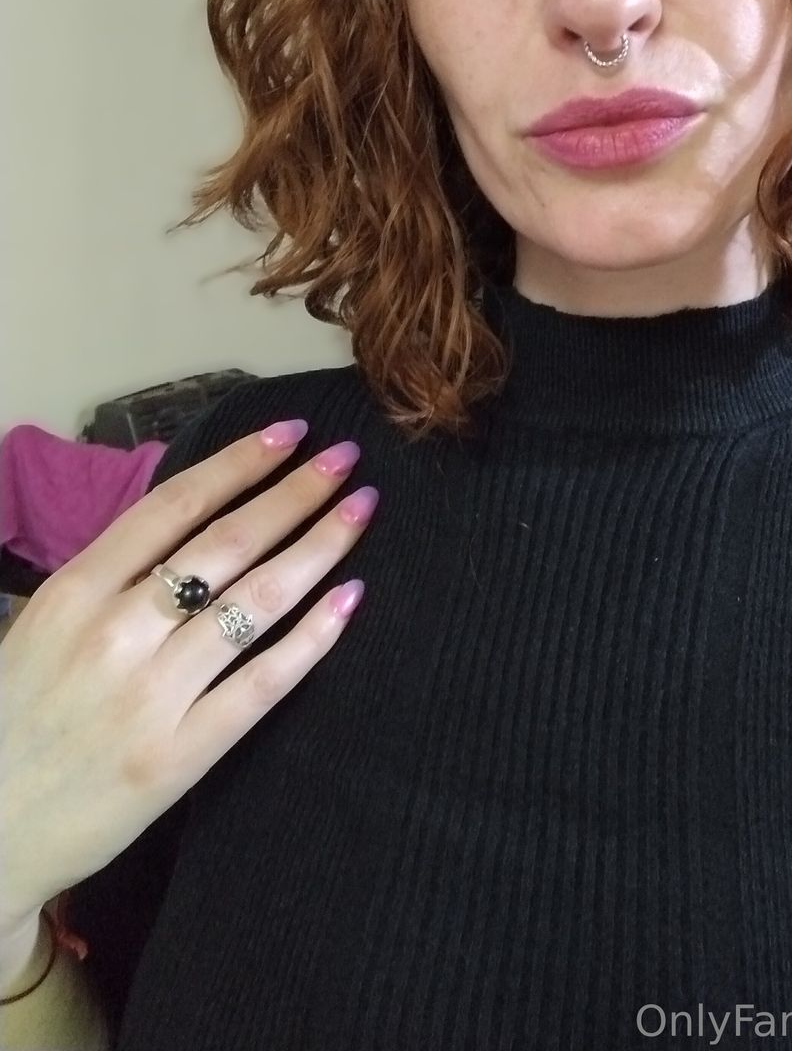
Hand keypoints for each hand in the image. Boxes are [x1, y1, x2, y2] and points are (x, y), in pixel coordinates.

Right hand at [0, 423, 375, 936]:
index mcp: (74, 592)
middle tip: (347, 459)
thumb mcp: (41, 628)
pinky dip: (314, 635)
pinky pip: (263, 682)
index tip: (291, 433)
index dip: (240, 463)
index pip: (174, 506)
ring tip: (361, 510)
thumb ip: (109, 578)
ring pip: (256, 601)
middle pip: (227, 543)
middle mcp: (115, 633)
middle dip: (297, 492)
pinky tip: (350, 597)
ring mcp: (151, 695)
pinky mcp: (180, 755)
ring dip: (319, 545)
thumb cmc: (15, 721)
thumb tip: (192, 521)